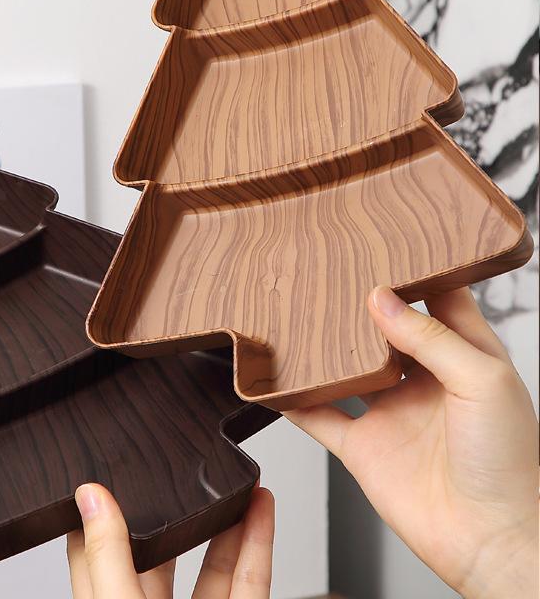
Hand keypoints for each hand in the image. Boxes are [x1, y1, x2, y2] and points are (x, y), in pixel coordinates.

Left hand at [67, 483, 273, 597]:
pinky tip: (261, 510)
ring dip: (228, 521)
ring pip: (213, 567)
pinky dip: (258, 544)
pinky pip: (249, 581)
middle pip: (162, 556)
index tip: (107, 471)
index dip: (98, 512)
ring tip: (237, 482)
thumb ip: (109, 557)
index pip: (94, 554)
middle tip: (185, 471)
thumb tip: (89, 497)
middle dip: (177, 512)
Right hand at [285, 286, 537, 598]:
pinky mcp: (363, 446)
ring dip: (324, 347)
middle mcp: (423, 381)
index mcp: (463, 357)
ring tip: (298, 314)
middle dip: (360, 302)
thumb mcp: (482, 382)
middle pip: (383, 329)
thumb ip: (430, 337)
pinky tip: (276, 382)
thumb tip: (382, 298)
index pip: (437, 299)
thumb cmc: (510, 466)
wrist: (491, 542)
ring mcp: (390, 412)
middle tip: (331, 272)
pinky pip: (319, 417)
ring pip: (346, 368)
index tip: (386, 243)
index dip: (415, 270)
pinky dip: (295, 401)